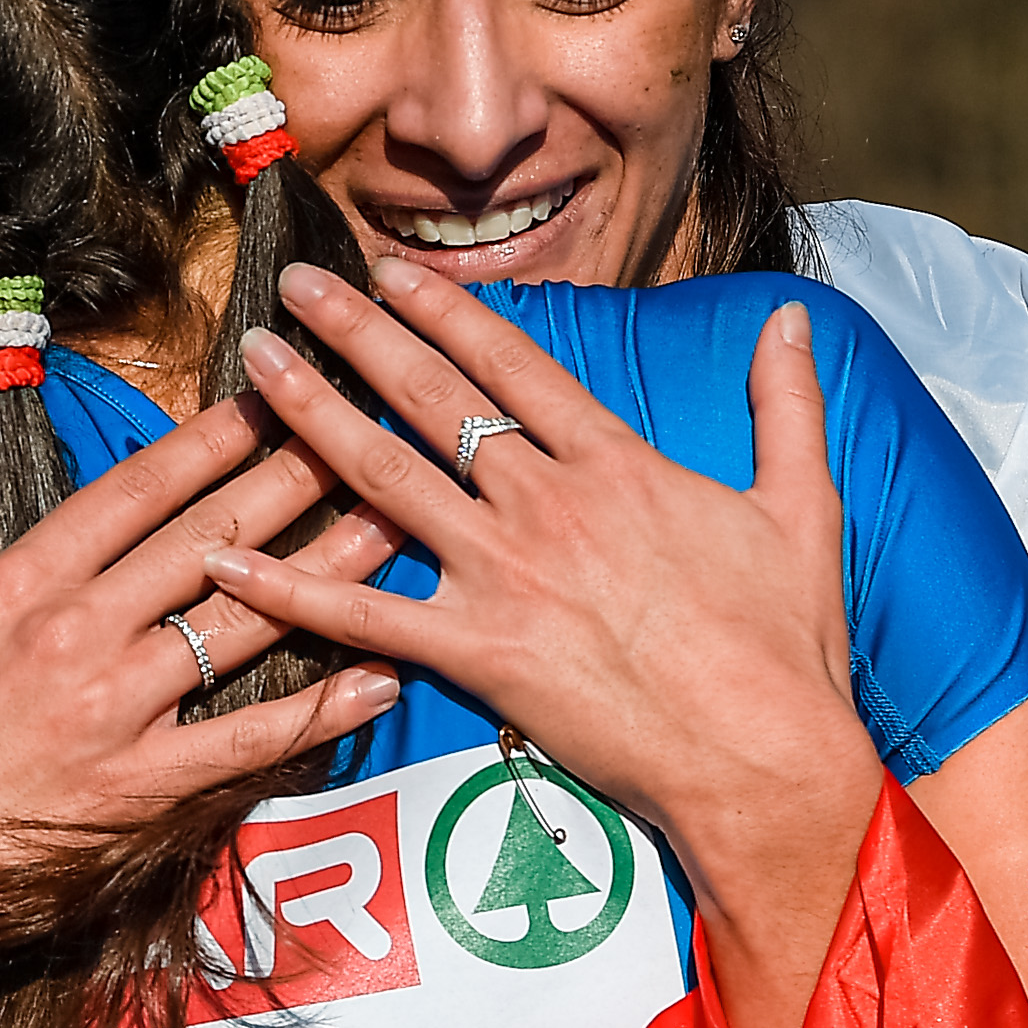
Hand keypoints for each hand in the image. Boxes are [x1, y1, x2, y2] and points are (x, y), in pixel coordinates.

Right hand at [0, 393, 404, 995]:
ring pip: (245, 622)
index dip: (211, 438)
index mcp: (20, 582)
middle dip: (295, 476)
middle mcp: (82, 633)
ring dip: (329, 570)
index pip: (137, 490)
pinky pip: (250, 738)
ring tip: (396, 524)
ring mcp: (121, 710)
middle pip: (212, 538)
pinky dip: (319, 708)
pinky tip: (380, 675)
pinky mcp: (146, 786)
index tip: (268, 399)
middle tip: (360, 430)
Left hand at [206, 262, 881, 948]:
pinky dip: (288, 589)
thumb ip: (788, 404)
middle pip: (432, 398)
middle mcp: (547, 503)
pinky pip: (363, 615)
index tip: (391, 272)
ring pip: (384, 478)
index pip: (512, 362)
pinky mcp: (479, 654)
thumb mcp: (803, 506)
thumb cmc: (785, 643)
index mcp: (616, 462)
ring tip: (255, 367)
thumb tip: (793, 320)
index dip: (444, 310)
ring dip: (311, 416)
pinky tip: (225, 560)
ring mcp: (506, 575)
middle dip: (356, 333)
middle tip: (298, 283)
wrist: (762, 755)